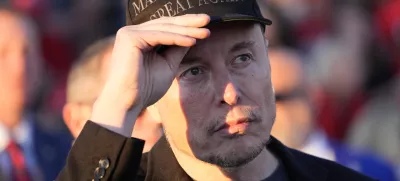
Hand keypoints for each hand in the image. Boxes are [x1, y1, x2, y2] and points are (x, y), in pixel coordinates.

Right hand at [90, 14, 210, 136]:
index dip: (186, 26)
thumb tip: (193, 37)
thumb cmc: (146, 89)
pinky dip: (177, 38)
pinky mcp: (129, 37)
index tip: (206, 26)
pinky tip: (192, 41)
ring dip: (187, 30)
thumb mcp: (168, 65)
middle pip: (166, 23)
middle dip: (189, 22)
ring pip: (164, 28)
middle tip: (208, 20)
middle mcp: (132, 32)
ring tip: (206, 32)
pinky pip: (159, 36)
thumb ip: (178, 50)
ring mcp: (129, 33)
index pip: (166, 27)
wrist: (128, 103)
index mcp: (139, 38)